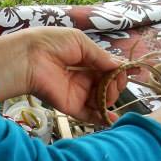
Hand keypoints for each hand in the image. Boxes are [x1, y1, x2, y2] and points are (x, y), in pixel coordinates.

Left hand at [0, 27, 126, 123]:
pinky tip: (113, 119)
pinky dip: (102, 119)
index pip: (109, 69)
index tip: (131, 70)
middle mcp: (84, 78)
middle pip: (109, 85)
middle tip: (114, 80)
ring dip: (110, 96)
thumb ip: (101, 56)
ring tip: (107, 91)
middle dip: (116, 83)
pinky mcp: (72, 107)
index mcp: (86, 60)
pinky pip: (90, 116)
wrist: (28, 59)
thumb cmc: (51, 43)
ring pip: (103, 100)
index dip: (120, 71)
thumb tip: (120, 65)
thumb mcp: (80, 42)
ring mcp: (79, 93)